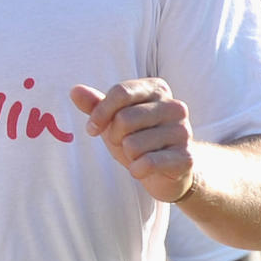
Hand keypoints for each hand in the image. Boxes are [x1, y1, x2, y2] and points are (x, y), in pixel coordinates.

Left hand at [70, 78, 194, 202]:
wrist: (168, 171)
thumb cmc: (138, 138)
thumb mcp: (113, 120)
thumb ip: (95, 105)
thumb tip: (74, 91)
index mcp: (157, 89)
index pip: (120, 92)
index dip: (99, 113)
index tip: (92, 128)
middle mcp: (175, 106)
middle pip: (124, 119)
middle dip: (115, 137)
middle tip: (123, 144)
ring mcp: (183, 132)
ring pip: (133, 144)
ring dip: (128, 155)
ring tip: (139, 155)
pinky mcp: (186, 157)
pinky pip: (147, 163)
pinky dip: (137, 170)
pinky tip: (143, 169)